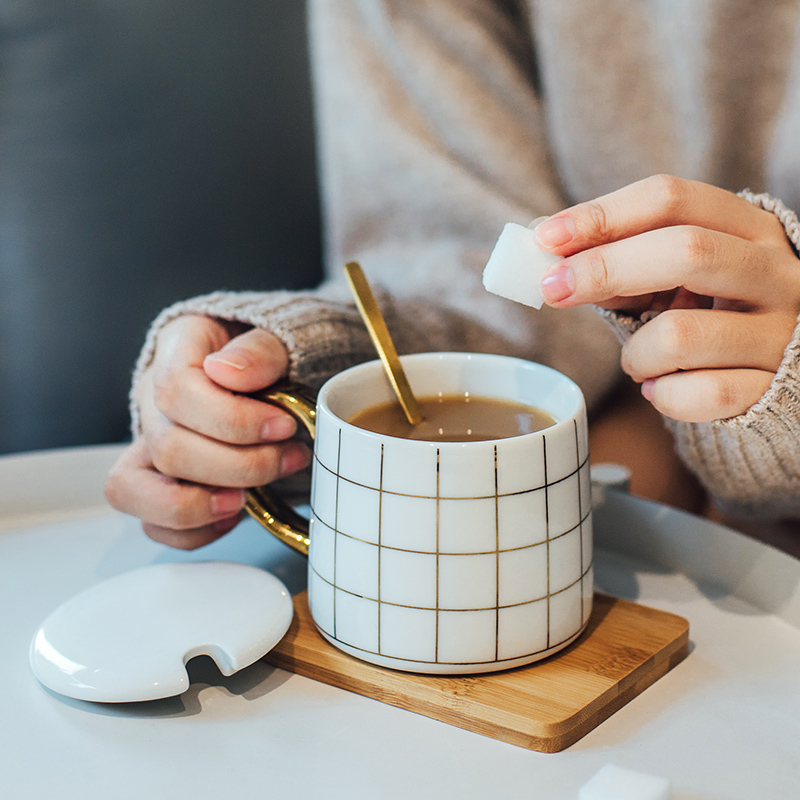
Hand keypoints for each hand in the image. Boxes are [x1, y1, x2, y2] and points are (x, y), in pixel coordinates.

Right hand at [104, 315, 310, 548]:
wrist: (268, 377)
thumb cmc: (267, 358)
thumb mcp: (274, 336)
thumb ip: (260, 350)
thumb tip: (228, 370)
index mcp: (175, 353)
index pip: (177, 391)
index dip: (233, 419)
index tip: (284, 426)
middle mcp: (152, 402)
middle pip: (167, 448)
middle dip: (239, 465)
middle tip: (289, 457)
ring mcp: (148, 447)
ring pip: (132, 491)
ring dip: (199, 505)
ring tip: (249, 498)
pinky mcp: (160, 487)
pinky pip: (153, 525)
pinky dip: (196, 531)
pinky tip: (237, 510)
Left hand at [536, 175, 799, 421]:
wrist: (780, 373)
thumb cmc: (707, 314)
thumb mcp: (672, 279)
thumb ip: (620, 264)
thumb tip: (548, 254)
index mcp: (747, 228)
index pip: (671, 199)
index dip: (602, 215)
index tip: (546, 238)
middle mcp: (774, 272)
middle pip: (687, 251)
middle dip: (604, 269)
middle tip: (553, 290)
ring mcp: (781, 331)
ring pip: (680, 336)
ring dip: (635, 355)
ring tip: (635, 361)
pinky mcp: (774, 386)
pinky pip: (701, 394)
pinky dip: (663, 396)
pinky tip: (660, 389)